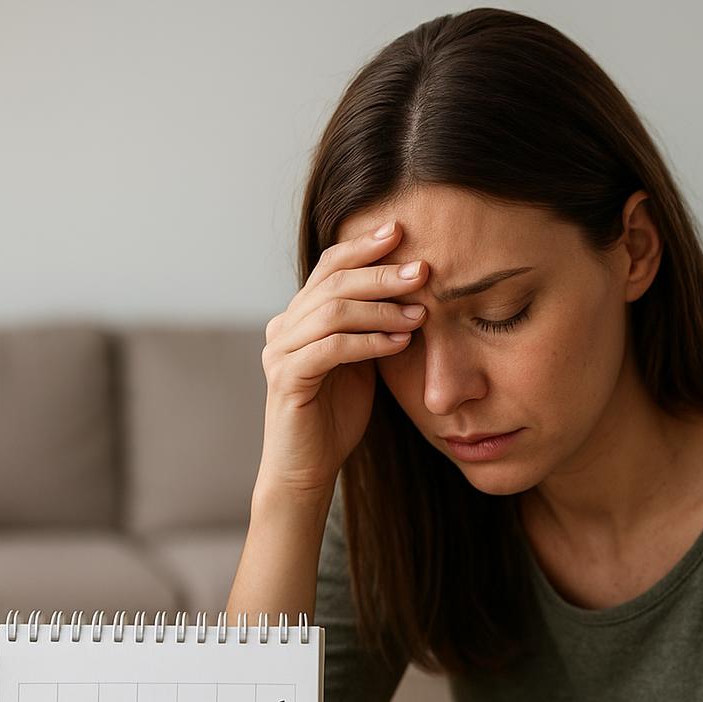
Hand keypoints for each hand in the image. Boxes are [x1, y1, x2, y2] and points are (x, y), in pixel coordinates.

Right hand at [257, 220, 428, 499]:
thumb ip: (372, 327)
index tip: (402, 232)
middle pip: (333, 282)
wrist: (307, 468)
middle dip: (381, 273)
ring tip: (420, 314)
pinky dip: (368, 342)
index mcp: (299, 317)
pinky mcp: (286, 379)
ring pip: (333, 312)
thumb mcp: (360, 362)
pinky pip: (331, 348)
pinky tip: (399, 342)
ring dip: (381, 309)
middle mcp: (283, 327)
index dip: (363, 246)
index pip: (329, 266)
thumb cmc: (335, 416)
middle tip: (422, 270)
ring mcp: (280, 352)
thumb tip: (412, 292)